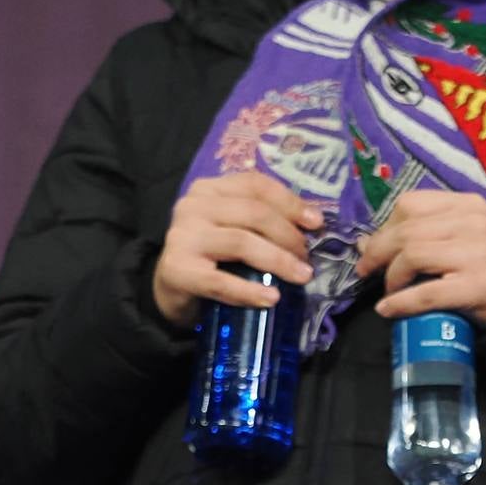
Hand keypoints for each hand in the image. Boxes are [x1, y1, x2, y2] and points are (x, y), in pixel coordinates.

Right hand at [152, 174, 319, 326]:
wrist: (169, 288)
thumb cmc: (209, 256)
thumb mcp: (231, 227)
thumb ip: (259, 220)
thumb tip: (311, 223)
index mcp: (209, 189)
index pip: (255, 185)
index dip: (290, 202)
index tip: (316, 223)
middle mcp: (193, 206)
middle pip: (253, 213)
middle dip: (288, 235)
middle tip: (307, 258)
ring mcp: (183, 236)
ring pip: (241, 242)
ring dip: (278, 261)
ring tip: (301, 276)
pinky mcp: (178, 269)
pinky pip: (221, 281)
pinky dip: (250, 292)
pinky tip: (272, 299)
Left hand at [358, 189, 485, 325]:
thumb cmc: (485, 266)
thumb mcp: (458, 237)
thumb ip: (419, 234)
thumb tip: (365, 242)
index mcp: (467, 205)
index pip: (411, 205)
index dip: (385, 228)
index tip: (375, 249)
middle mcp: (473, 223)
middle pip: (407, 231)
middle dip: (379, 254)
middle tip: (368, 272)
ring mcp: (477, 254)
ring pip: (412, 255)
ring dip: (392, 277)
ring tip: (391, 291)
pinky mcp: (477, 287)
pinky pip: (425, 292)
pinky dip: (400, 302)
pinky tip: (389, 309)